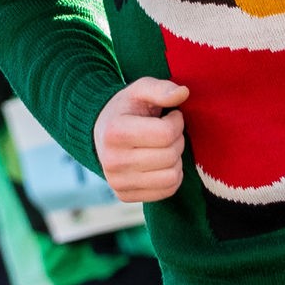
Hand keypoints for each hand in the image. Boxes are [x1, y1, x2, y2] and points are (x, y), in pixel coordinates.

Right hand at [92, 78, 187, 201]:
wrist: (101, 132)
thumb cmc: (127, 109)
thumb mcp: (141, 90)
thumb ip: (161, 88)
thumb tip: (183, 93)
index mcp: (115, 132)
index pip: (166, 134)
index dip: (177, 122)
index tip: (171, 116)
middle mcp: (112, 162)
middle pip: (170, 156)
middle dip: (177, 140)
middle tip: (167, 132)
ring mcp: (117, 182)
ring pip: (171, 177)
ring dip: (176, 159)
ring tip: (164, 146)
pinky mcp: (125, 196)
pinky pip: (167, 191)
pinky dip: (172, 176)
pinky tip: (161, 163)